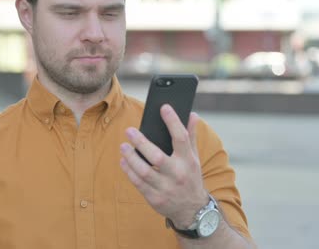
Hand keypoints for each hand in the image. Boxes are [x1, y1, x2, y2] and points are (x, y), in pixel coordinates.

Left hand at [120, 105, 208, 228]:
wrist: (192, 210)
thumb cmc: (190, 177)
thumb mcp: (194, 158)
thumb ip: (191, 136)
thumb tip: (192, 114)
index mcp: (188, 161)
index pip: (181, 138)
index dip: (173, 121)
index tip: (164, 107)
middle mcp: (177, 174)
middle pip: (157, 157)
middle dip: (141, 143)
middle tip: (129, 131)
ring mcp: (166, 188)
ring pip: (144, 172)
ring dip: (131, 158)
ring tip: (123, 146)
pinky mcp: (155, 198)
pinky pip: (138, 183)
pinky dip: (129, 171)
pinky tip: (124, 161)